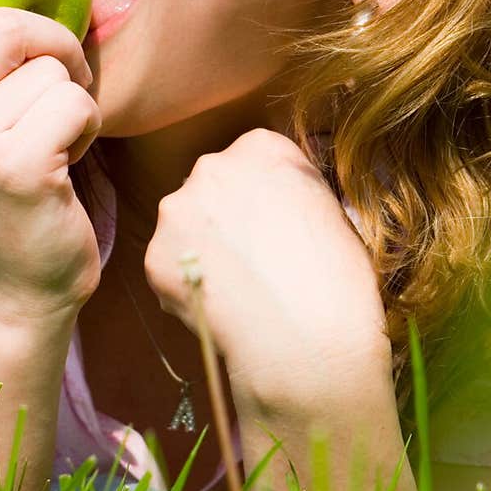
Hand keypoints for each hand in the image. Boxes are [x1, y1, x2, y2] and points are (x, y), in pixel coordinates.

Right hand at [0, 0, 102, 318]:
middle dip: (56, 48)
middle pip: (8, 26)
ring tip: (55, 145)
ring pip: (52, 69)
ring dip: (74, 100)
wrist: (23, 284)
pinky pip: (75, 104)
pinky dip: (88, 128)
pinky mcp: (13, 168)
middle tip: (62, 91)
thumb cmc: (18, 189)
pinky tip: (68, 164)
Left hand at [143, 128, 391, 420]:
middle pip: (212, 187)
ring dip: (202, 249)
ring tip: (237, 289)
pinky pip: (169, 267)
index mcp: (262, 148)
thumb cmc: (336, 281)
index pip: (253, 160)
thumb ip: (293, 192)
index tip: (274, 225)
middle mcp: (212, 167)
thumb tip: (278, 202)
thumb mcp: (332, 212)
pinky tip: (219, 308)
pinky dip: (187, 286)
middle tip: (252, 259)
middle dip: (225, 217)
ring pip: (184, 226)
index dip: (263, 198)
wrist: (307, 343)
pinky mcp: (155, 255)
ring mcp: (177, 210)